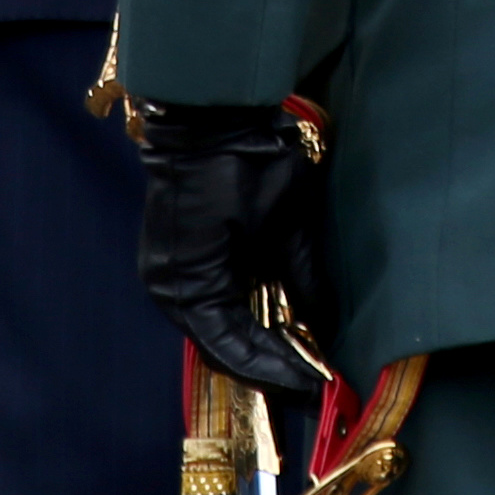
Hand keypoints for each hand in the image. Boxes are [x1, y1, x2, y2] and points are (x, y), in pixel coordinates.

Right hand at [135, 102, 334, 401]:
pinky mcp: (178, 256)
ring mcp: (169, 272)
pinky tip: (276, 323)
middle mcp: (170, 287)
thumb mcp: (287, 219)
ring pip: (217, 326)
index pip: (234, 349)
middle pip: (221, 345)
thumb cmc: (246, 159)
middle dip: (267, 365)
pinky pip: (212, 300)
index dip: (277, 370)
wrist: (208, 110)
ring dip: (256, 342)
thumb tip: (324, 321)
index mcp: (189, 283)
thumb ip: (303, 274)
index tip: (317, 384)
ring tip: (300, 360)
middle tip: (312, 383)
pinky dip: (244, 315)